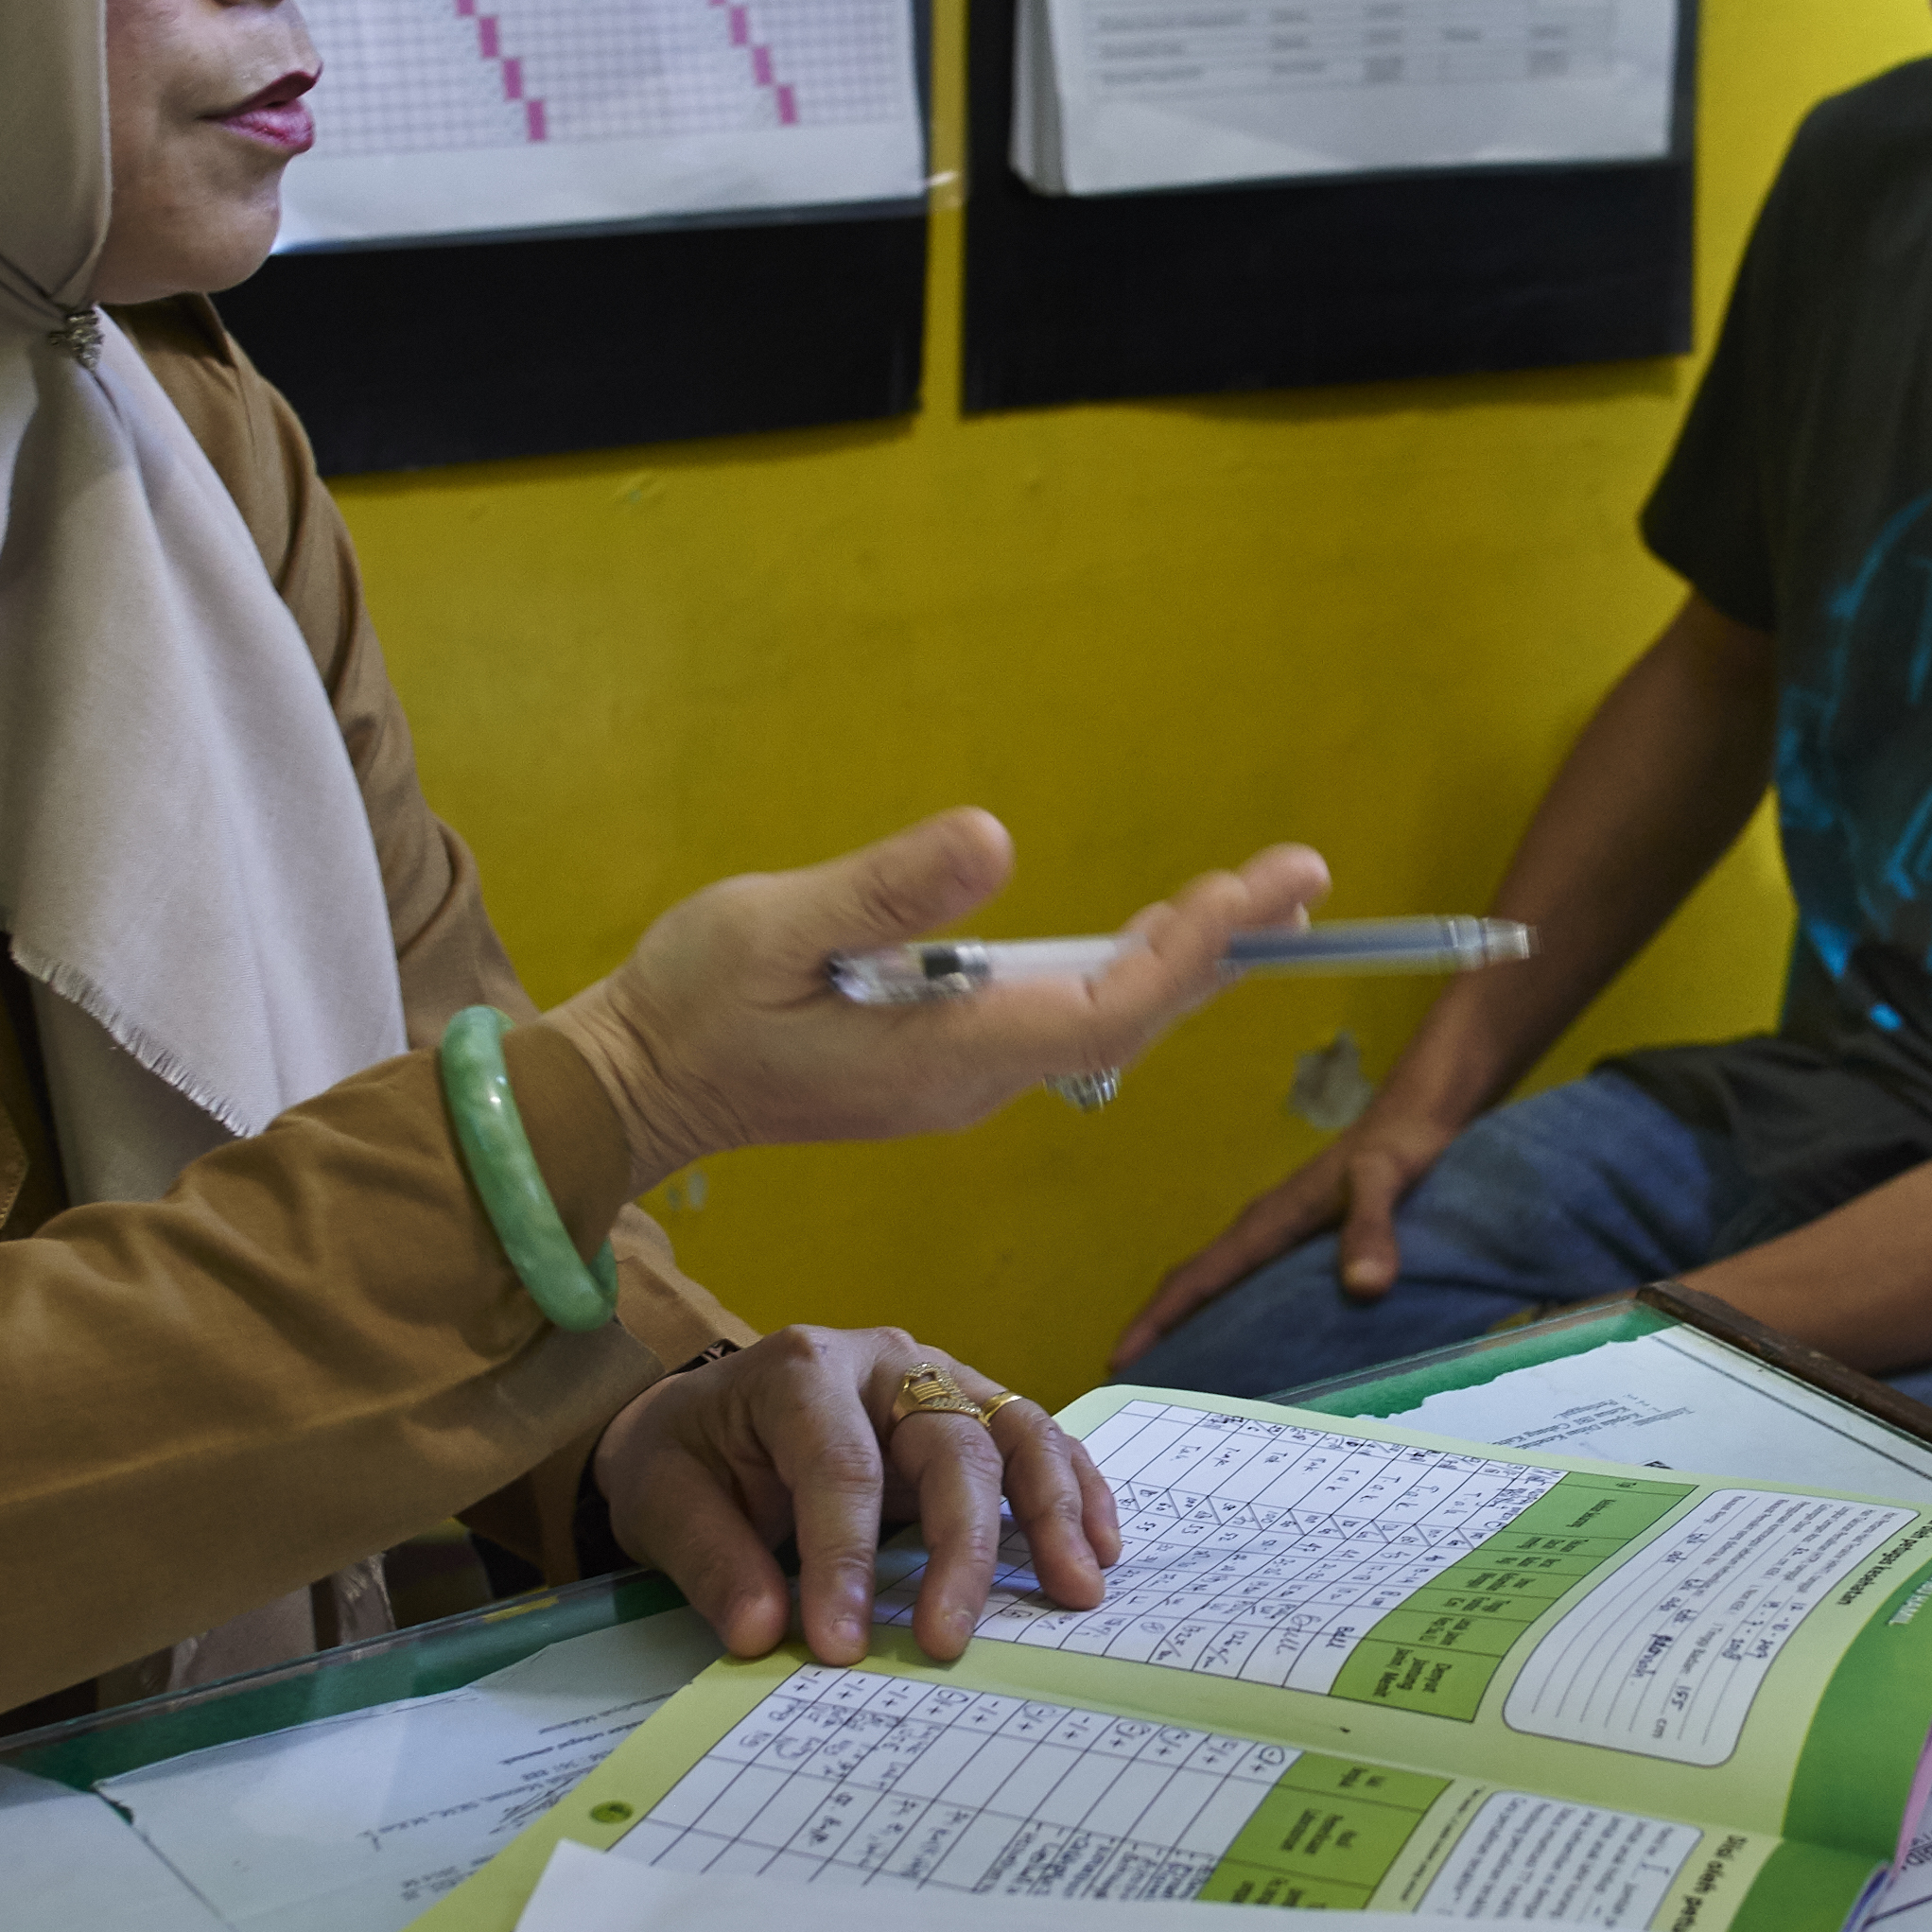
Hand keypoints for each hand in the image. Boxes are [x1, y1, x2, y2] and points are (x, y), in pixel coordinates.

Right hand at [540, 812, 1327, 1189]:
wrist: (632, 1090)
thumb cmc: (687, 1006)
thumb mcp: (773, 927)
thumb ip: (885, 889)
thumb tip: (992, 840)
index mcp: (949, 1052)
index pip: (1110, 1004)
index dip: (1195, 944)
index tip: (1263, 885)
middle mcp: (973, 1081)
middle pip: (1127, 1019)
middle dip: (1216, 947)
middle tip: (1299, 882)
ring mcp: (958, 1083)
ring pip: (1098, 1025)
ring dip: (1175, 963)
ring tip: (1251, 903)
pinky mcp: (937, 1072)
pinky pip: (1056, 1024)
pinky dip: (1117, 978)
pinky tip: (1147, 942)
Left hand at [594, 1325, 1120, 1665]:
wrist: (706, 1418)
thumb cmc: (688, 1456)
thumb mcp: (660, 1499)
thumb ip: (711, 1561)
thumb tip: (762, 1633)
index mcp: (801, 1371)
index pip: (841, 1465)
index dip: (844, 1558)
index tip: (840, 1647)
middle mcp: (886, 1363)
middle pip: (950, 1444)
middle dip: (960, 1547)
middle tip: (950, 1642)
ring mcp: (941, 1381)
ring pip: (1017, 1432)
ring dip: (1055, 1512)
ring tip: (1076, 1590)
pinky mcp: (972, 1414)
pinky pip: (1040, 1443)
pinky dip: (1078, 1492)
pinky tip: (1098, 1549)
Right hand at [1110, 1085, 1474, 1366]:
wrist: (1418, 1119)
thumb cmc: (1396, 1148)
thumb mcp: (1385, 1182)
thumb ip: (1372, 1227)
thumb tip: (1364, 1287)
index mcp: (1266, 1225)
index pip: (1197, 1277)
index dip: (1157, 1320)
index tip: (1119, 1362)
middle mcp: (1261, 1233)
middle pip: (1194, 1287)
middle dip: (1160, 1333)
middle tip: (1138, 1391)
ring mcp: (1278, 1238)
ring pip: (1218, 1288)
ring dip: (1192, 1329)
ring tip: (1178, 1383)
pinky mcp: (1301, 1244)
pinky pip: (1249, 1287)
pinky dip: (1231, 1319)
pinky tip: (1249, 1354)